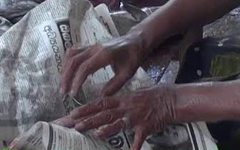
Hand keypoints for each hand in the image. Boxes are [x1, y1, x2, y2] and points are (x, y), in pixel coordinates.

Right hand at [61, 32, 149, 96]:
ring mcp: (91, 46)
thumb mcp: (128, 73)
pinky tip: (68, 71)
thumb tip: (102, 96)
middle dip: (67, 77)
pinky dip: (68, 61)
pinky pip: (74, 50)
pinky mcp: (90, 46)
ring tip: (64, 83)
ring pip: (72, 54)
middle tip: (64, 92)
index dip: (77, 80)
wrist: (135, 41)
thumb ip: (115, 85)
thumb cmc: (133, 57)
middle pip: (74, 61)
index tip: (73, 93)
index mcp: (105, 55)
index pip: (85, 67)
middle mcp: (95, 48)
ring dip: (65, 69)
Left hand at [63, 86, 177, 149]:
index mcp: (121, 100)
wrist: (168, 99)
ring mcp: (135, 117)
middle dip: (89, 120)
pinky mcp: (145, 127)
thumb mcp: (130, 96)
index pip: (99, 103)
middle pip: (105, 114)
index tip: (71, 115)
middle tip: (74, 125)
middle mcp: (126, 107)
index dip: (85, 109)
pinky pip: (139, 138)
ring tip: (96, 134)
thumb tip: (101, 106)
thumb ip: (116, 102)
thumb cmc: (148, 97)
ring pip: (119, 123)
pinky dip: (134, 147)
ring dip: (108, 129)